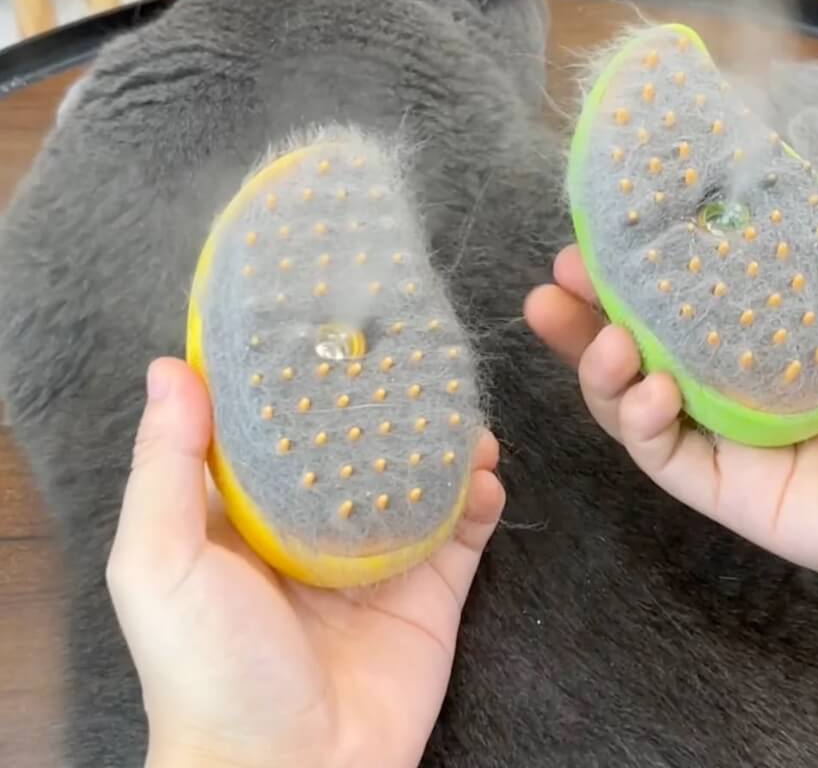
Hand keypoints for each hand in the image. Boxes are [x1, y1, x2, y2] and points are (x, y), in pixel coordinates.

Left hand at [107, 358, 504, 767]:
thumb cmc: (209, 669)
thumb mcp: (161, 564)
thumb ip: (166, 466)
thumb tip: (168, 367)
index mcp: (250, 513)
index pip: (279, 425)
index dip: (302, 375)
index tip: (330, 320)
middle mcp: (316, 525)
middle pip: (360, 443)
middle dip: (389, 401)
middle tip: (418, 355)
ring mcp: (378, 556)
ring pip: (420, 476)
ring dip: (446, 440)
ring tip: (465, 414)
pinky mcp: (430, 589)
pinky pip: (464, 527)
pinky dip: (480, 494)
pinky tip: (485, 474)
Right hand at [525, 161, 817, 609]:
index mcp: (773, 326)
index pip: (687, 286)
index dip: (640, 255)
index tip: (607, 221)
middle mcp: (738, 378)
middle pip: (638, 340)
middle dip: (585, 310)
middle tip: (558, 277)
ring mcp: (730, 436)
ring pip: (632, 399)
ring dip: (597, 364)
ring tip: (602, 335)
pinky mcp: (732, 488)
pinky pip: (662, 455)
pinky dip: (638, 420)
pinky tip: (651, 388)